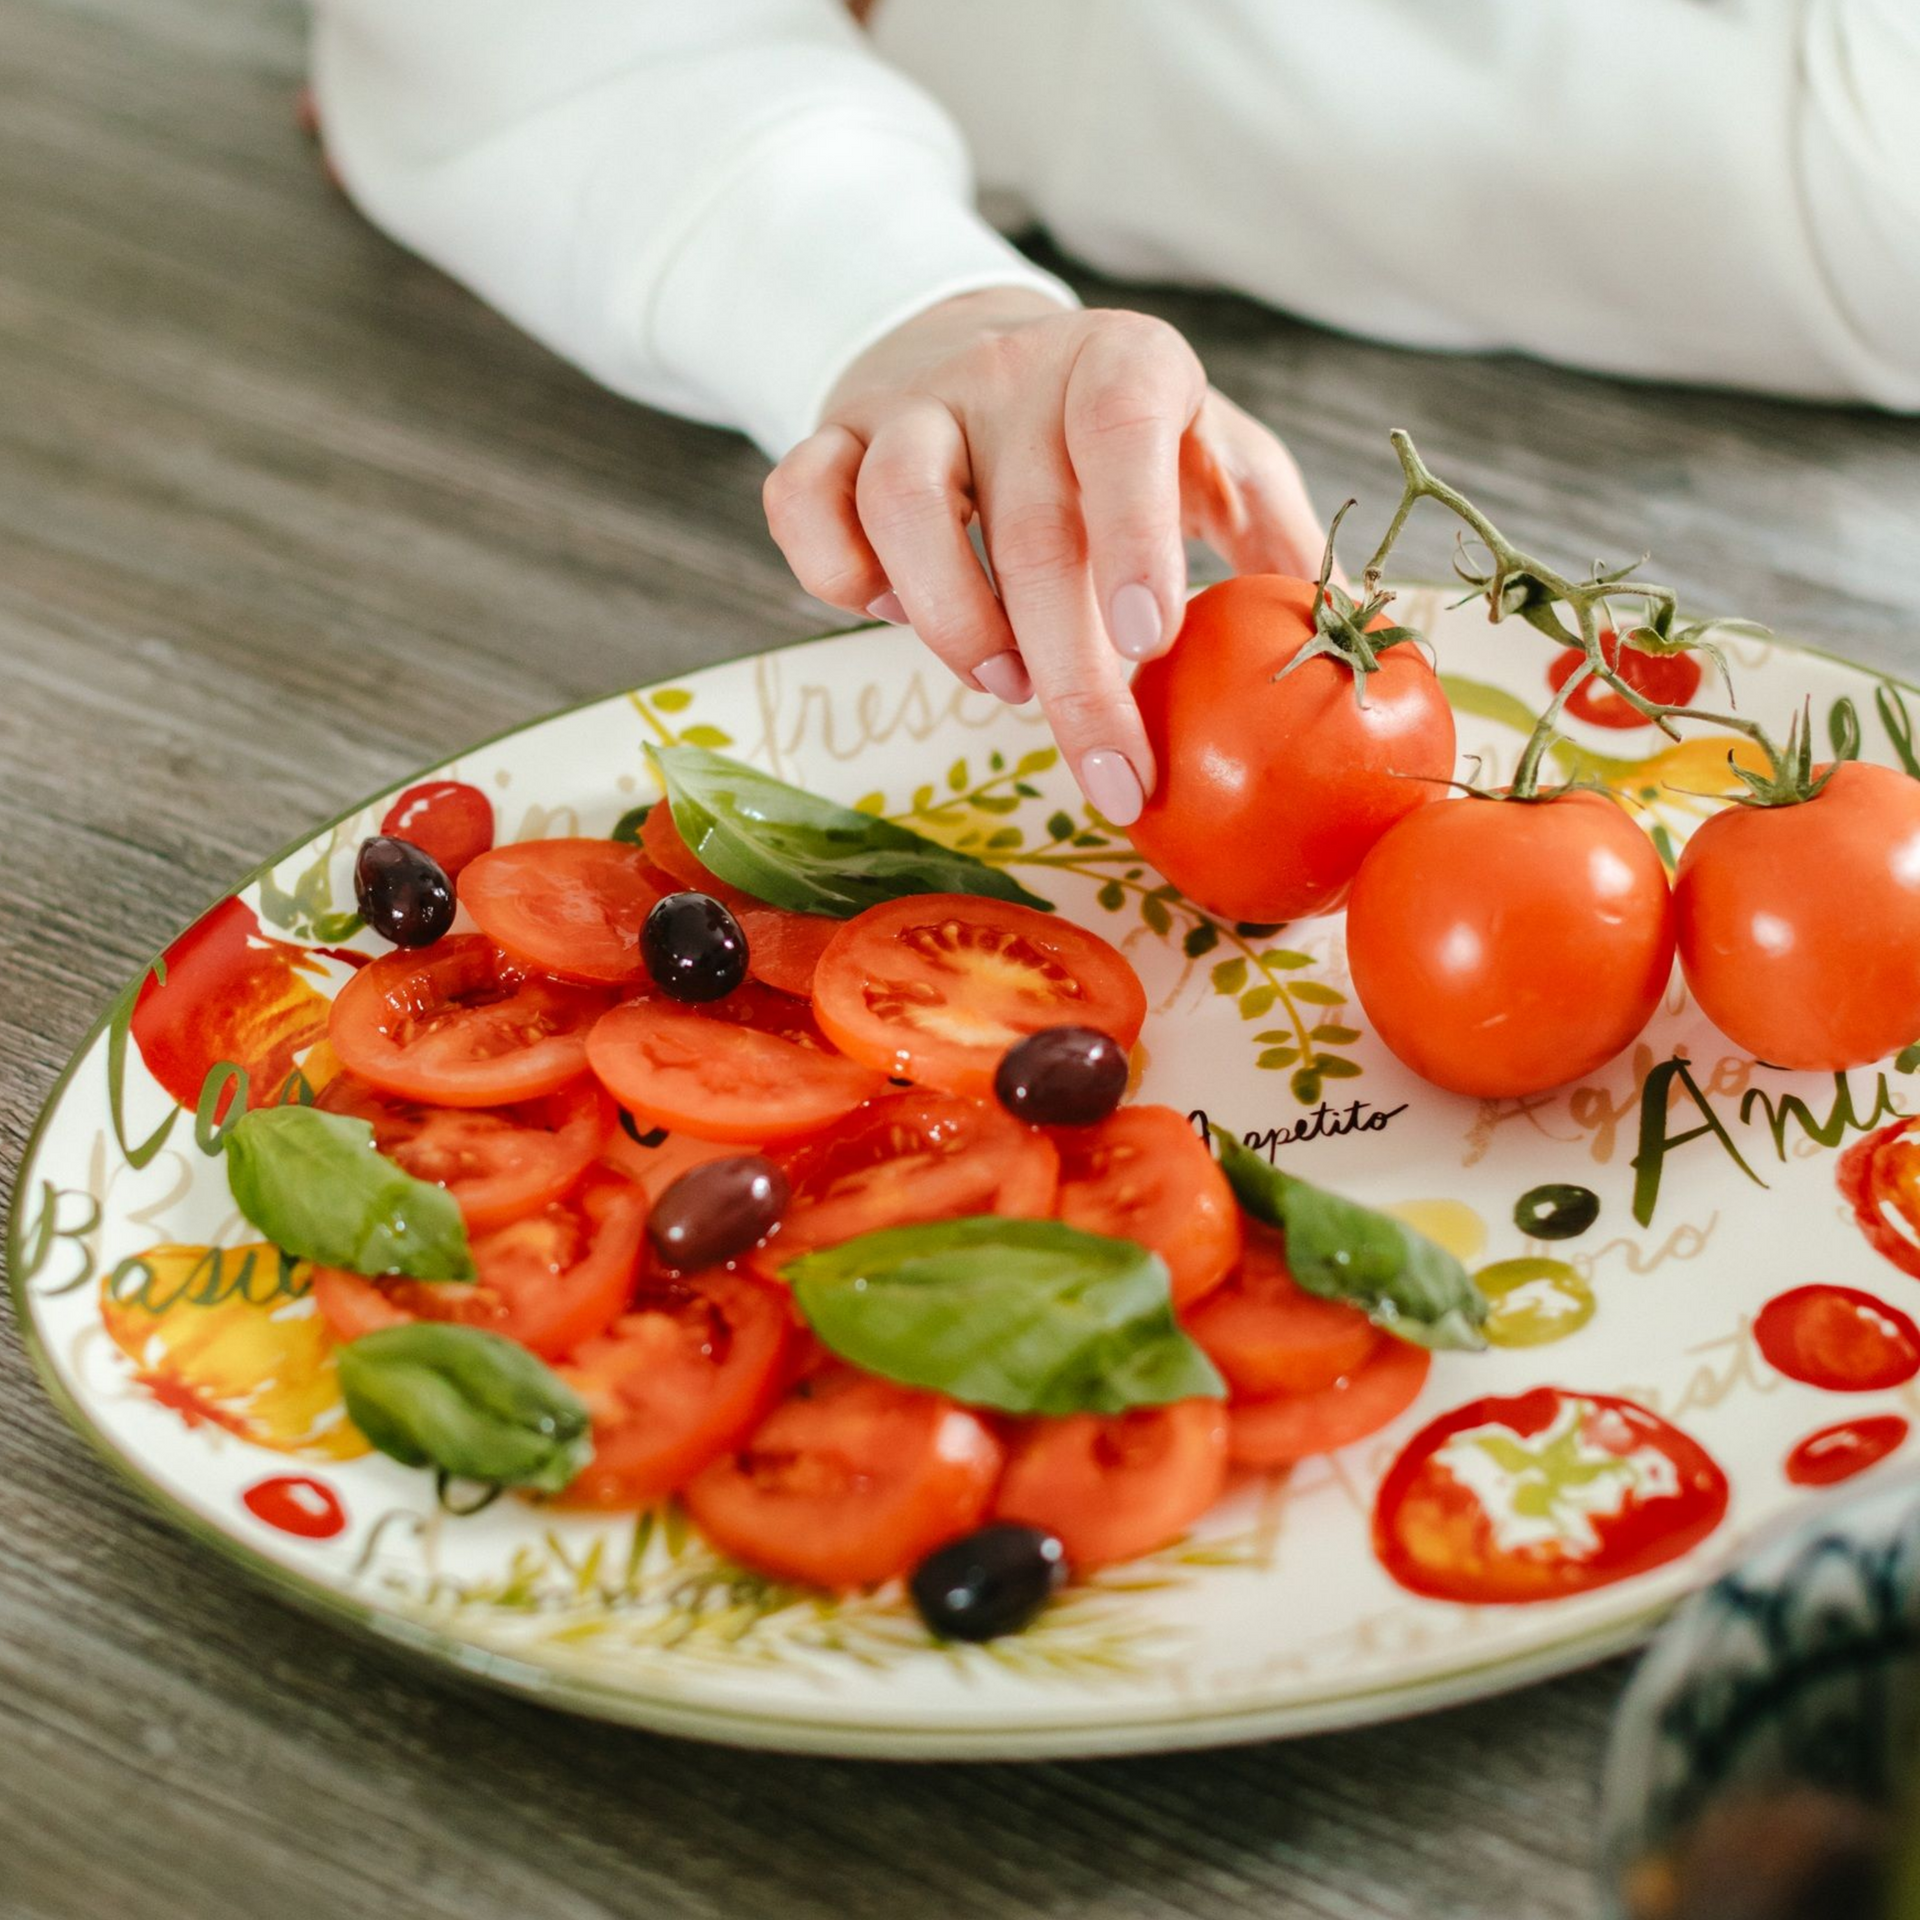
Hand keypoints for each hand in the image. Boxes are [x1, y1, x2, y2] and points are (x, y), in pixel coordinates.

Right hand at [763, 290, 1326, 823]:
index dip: (1134, 531)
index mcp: (1121, 366)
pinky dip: (835, 578)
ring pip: (899, 505)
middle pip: (1025, 526)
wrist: (982, 344)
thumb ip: (1271, 534)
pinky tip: (898, 615)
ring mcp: (911, 404)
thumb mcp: (1215, 455)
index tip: (1150, 640)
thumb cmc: (1119, 432)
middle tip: (1109, 772)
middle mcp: (1012, 372)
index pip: (1121, 430)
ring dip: (954, 622)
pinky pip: (799, 504)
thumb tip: (1341, 638)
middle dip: (1068, 673)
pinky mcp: (831, 436)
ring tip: (1002, 679)